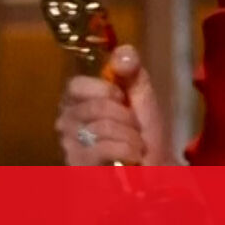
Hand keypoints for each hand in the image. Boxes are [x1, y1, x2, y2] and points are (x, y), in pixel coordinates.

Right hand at [55, 44, 164, 164]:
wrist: (157, 171)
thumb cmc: (145, 134)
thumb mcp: (142, 95)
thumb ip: (131, 70)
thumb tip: (122, 53)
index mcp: (79, 102)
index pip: (75, 86)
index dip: (101, 88)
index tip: (121, 96)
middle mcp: (68, 123)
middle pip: (94, 106)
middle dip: (125, 116)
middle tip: (135, 127)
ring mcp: (70, 147)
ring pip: (101, 127)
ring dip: (130, 135)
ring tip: (136, 144)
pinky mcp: (79, 169)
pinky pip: (102, 148)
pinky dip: (126, 149)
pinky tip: (133, 157)